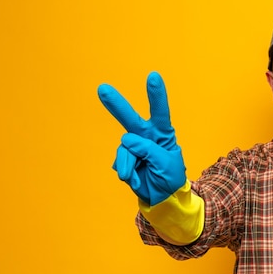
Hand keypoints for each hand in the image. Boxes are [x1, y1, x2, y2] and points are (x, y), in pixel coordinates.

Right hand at [98, 72, 185, 205]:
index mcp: (162, 133)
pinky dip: (128, 172)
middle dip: (116, 104)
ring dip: (131, 164)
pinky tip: (136, 178)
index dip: (156, 95)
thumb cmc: (170, 178)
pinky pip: (121, 162)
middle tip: (102, 88)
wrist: (162, 197)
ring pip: (125, 149)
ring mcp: (133, 147)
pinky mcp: (124, 158)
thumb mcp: (166, 164)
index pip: (160, 112)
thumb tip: (127, 140)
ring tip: (140, 176)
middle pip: (130, 119)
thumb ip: (149, 150)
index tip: (153, 76)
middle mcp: (146, 136)